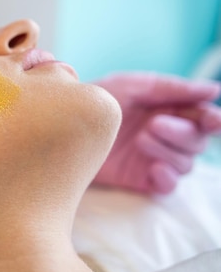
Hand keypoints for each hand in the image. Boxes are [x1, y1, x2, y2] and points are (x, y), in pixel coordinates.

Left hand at [93, 72, 220, 194]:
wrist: (64, 125)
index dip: (213, 120)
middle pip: (197, 141)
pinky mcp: (140, 178)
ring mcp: (154, 158)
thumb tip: (213, 90)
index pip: (204, 118)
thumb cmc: (96, 99)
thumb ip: (170, 88)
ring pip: (186, 163)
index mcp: (169, 109)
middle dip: (181, 133)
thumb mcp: (131, 86)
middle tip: (153, 125)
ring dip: (168, 151)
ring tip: (139, 140)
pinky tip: (154, 169)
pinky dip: (168, 179)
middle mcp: (166, 135)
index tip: (212, 120)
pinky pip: (168, 186)